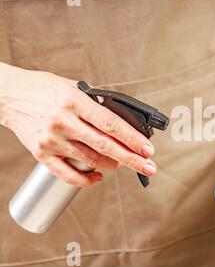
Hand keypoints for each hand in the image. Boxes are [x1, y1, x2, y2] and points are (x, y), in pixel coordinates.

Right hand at [0, 63, 156, 187]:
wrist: (7, 94)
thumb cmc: (42, 89)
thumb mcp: (72, 87)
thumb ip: (95, 102)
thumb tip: (121, 119)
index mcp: (74, 101)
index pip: (110, 124)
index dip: (132, 138)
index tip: (148, 149)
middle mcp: (63, 121)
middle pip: (105, 145)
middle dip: (131, 159)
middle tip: (149, 167)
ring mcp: (51, 139)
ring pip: (90, 160)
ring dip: (111, 165)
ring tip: (123, 164)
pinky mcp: (40, 153)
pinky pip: (67, 174)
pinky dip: (86, 180)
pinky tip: (98, 177)